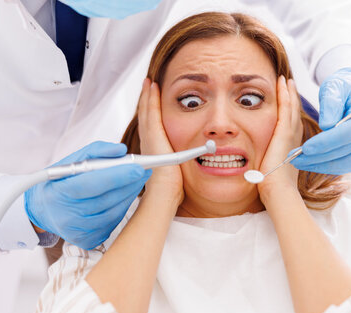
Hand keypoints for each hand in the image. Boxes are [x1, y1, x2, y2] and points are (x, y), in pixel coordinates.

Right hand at [24, 141, 150, 248]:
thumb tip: (122, 150)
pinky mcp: (87, 241)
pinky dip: (121, 208)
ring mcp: (78, 231)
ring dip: (129, 195)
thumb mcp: (70, 161)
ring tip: (136, 181)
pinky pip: (112, 223)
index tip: (139, 167)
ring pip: (114, 212)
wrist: (42, 210)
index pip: (92, 184)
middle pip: (107, 199)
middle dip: (129, 184)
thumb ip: (96, 151)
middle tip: (145, 171)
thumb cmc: (60, 181)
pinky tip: (123, 197)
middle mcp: (67, 216)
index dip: (117, 176)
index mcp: (59, 193)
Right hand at [138, 78, 182, 201]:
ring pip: (147, 111)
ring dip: (148, 96)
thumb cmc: (173, 188)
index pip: (152, 126)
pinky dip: (151, 98)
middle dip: (147, 99)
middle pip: (146, 115)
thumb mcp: (178, 170)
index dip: (151, 111)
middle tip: (148, 84)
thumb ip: (186, 160)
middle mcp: (148, 141)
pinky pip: (151, 111)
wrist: (165, 192)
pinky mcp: (152, 134)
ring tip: (149, 83)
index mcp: (153, 149)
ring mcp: (148, 137)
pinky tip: (152, 87)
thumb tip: (204, 155)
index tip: (152, 100)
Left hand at [258, 76, 302, 201]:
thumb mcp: (267, 167)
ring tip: (287, 81)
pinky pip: (286, 108)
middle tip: (289, 83)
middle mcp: (293, 138)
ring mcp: (290, 134)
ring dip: (289, 92)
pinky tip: (284, 84)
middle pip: (293, 112)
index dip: (289, 109)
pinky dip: (286, 95)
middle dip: (291, 97)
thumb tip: (251, 163)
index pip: (289, 122)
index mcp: (289, 146)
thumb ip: (263, 160)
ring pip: (292, 107)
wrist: (276, 189)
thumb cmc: (270, 184)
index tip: (286, 98)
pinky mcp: (285, 133)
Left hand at [291, 68, 350, 173]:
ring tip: (299, 162)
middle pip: (347, 152)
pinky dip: (328, 166)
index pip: (347, 134)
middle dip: (319, 158)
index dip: (325, 143)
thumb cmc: (342, 88)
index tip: (305, 148)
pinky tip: (310, 163)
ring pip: (348, 163)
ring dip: (321, 165)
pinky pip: (347, 165)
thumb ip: (331, 104)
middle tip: (295, 159)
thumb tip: (325, 126)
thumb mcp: (334, 88)